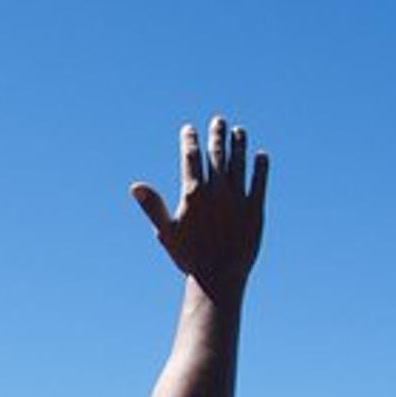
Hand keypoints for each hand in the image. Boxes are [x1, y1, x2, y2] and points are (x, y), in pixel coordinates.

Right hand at [130, 116, 268, 299]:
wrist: (219, 276)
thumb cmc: (190, 257)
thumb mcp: (166, 232)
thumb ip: (153, 206)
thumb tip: (134, 186)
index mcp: (194, 193)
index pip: (190, 157)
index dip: (189, 139)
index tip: (190, 128)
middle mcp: (217, 190)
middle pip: (217, 154)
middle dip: (217, 135)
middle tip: (219, 120)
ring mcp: (238, 198)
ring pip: (239, 163)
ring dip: (239, 145)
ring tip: (239, 132)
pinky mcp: (256, 209)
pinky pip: (260, 182)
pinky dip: (260, 167)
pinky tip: (261, 156)